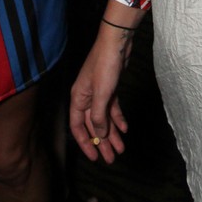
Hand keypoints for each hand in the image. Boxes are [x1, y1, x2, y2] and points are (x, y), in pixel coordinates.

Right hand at [69, 22, 132, 163]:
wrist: (117, 43)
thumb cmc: (105, 65)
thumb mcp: (101, 93)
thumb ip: (98, 116)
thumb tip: (98, 134)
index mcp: (78, 98)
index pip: (77, 126)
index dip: (85, 143)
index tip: (94, 157)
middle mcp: (86, 97)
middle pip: (92, 125)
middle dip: (101, 142)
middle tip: (111, 159)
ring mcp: (98, 92)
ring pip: (103, 118)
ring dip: (112, 133)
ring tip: (120, 148)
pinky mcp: (110, 88)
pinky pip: (112, 108)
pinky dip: (118, 119)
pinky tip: (124, 129)